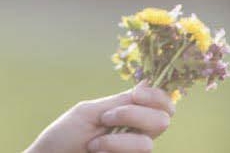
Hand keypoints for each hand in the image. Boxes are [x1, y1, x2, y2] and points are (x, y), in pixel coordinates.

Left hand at [25, 80, 174, 152]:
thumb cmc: (66, 134)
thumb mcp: (91, 112)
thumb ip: (120, 102)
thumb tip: (147, 84)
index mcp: (130, 114)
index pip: (162, 103)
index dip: (158, 96)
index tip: (137, 94)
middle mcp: (137, 133)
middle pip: (163, 120)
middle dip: (133, 115)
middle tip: (105, 118)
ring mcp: (134, 151)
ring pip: (147, 143)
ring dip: (115, 139)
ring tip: (93, 143)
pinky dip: (113, 148)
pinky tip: (95, 150)